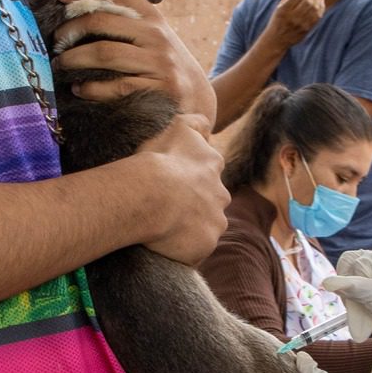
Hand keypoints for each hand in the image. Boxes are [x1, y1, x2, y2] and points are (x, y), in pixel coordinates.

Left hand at [53, 0, 216, 118]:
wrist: (196, 99)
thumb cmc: (162, 64)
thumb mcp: (152, 35)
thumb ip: (126, 20)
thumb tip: (75, 6)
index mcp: (151, 16)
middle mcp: (155, 34)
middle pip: (101, 21)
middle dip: (70, 30)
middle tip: (55, 41)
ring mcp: (158, 62)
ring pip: (104, 53)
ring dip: (73, 59)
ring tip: (60, 64)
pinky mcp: (157, 90)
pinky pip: (115, 86)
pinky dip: (90, 88)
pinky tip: (79, 89)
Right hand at [134, 116, 228, 264]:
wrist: (150, 195)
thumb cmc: (158, 160)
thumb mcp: (178, 127)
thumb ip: (196, 122)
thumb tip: (207, 125)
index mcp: (212, 166)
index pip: (209, 172)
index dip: (192, 179)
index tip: (174, 183)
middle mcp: (221, 194)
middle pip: (211, 202)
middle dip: (195, 206)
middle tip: (167, 207)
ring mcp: (215, 222)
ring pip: (205, 227)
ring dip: (189, 228)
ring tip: (163, 229)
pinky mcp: (205, 245)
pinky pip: (194, 250)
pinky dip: (182, 249)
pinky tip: (163, 245)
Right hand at [267, 0, 324, 46]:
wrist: (277, 40)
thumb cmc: (277, 21)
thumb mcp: (278, 8)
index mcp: (283, 10)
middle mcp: (292, 17)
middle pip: (307, 1)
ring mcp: (301, 24)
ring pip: (314, 8)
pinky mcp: (307, 29)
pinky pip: (317, 16)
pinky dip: (321, 7)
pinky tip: (320, 1)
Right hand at [325, 251, 371, 372]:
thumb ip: (353, 288)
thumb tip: (327, 282)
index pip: (363, 259)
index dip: (357, 279)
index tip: (364, 299)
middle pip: (353, 266)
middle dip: (352, 289)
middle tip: (361, 308)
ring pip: (349, 280)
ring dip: (351, 299)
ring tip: (364, 316)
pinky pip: (351, 291)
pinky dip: (352, 304)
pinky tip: (362, 316)